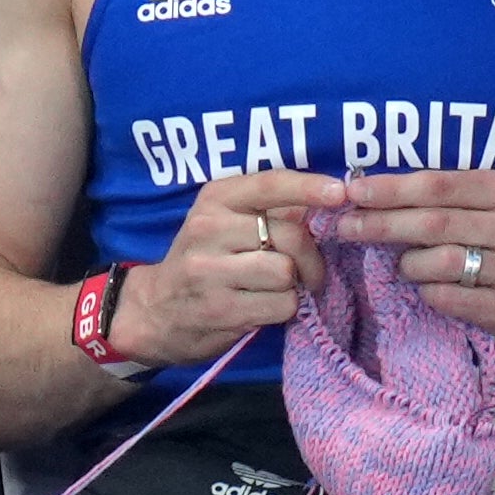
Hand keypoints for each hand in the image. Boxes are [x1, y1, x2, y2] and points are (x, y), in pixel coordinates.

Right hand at [113, 167, 342, 366]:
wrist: (155, 310)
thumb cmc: (205, 260)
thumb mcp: (226, 222)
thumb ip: (270, 209)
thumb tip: (329, 197)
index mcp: (215, 199)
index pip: (269, 185)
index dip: (309, 187)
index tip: (339, 192)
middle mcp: (208, 228)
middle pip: (290, 236)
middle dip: (312, 257)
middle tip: (310, 271)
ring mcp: (210, 270)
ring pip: (286, 272)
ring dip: (294, 286)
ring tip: (277, 290)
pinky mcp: (219, 308)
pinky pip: (280, 305)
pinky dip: (283, 309)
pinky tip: (264, 307)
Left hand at [335, 164, 494, 341]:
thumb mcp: (485, 205)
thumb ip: (440, 195)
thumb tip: (367, 189)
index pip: (439, 185)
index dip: (392, 188)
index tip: (352, 191)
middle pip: (434, 223)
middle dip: (382, 224)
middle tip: (346, 227)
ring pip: (438, 262)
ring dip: (408, 264)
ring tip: (403, 265)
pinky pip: (447, 298)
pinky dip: (426, 291)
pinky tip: (428, 287)